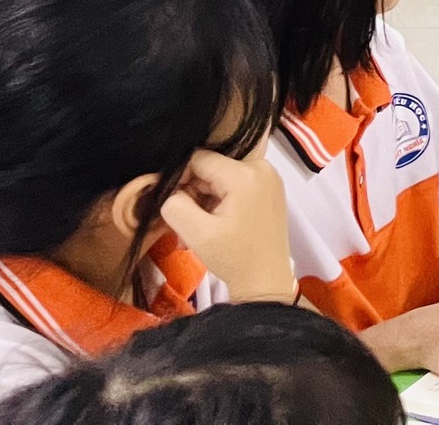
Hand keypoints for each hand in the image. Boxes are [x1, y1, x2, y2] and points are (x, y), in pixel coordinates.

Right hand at [157, 149, 294, 303]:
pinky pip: (235, 186)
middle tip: (185, 226)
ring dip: (204, 202)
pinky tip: (213, 227)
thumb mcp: (197, 233)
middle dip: (193, 194)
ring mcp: (269, 178)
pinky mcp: (270, 189)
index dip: (180, 177)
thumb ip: (175, 205)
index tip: (172, 203)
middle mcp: (262, 167)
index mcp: (246, 173)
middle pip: (212, 168)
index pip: (200, 159)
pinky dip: (220, 203)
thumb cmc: (234, 258)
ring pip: (221, 179)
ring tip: (198, 232)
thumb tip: (168, 187)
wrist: (266, 281)